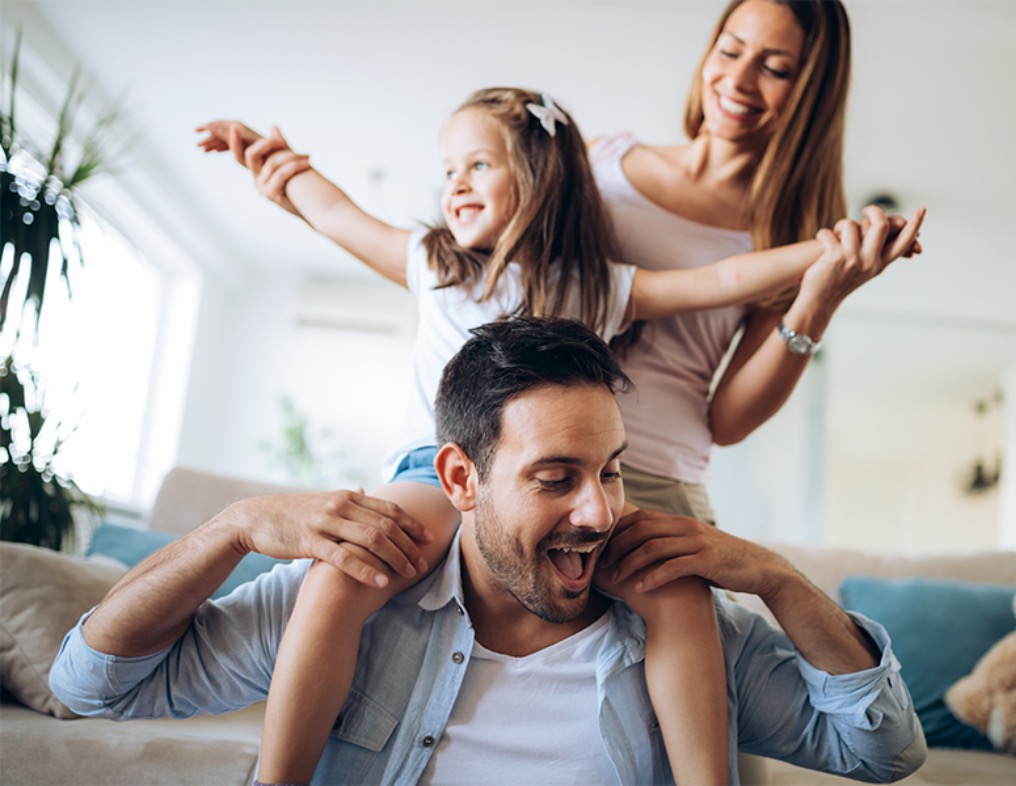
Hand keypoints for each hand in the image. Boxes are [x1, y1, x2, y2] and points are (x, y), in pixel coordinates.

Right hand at [195, 120, 262, 162]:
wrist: (278, 156)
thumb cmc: (263, 148)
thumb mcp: (243, 140)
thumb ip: (227, 133)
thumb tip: (211, 126)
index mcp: (238, 128)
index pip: (218, 125)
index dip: (207, 127)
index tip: (196, 130)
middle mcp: (240, 131)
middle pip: (220, 131)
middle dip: (208, 137)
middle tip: (197, 145)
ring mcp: (244, 138)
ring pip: (224, 138)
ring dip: (213, 142)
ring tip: (203, 150)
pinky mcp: (247, 145)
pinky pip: (231, 143)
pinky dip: (222, 146)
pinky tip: (215, 150)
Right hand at [224, 489, 432, 587]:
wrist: (255, 518)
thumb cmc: (292, 514)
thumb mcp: (323, 500)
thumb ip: (347, 499)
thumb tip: (365, 490)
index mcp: (347, 496)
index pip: (389, 509)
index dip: (412, 524)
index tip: (429, 539)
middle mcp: (341, 505)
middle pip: (386, 525)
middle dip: (409, 545)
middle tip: (423, 563)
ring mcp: (326, 522)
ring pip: (371, 539)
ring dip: (395, 558)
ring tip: (409, 574)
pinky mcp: (310, 540)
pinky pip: (344, 557)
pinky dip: (366, 569)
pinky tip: (381, 581)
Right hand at [242, 127, 311, 213]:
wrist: (316, 207)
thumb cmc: (303, 183)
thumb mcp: (289, 162)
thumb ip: (280, 146)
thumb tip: (273, 127)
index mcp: (258, 170)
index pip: (240, 154)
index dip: (234, 142)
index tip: (234, 128)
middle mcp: (257, 179)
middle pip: (250, 155)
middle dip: (267, 143)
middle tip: (283, 142)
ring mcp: (262, 187)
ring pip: (272, 163)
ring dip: (292, 156)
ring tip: (307, 156)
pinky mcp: (271, 194)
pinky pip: (281, 174)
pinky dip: (296, 166)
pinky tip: (308, 163)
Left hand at [599, 509, 793, 597]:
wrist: (758, 568)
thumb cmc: (721, 560)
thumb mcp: (694, 545)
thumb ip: (671, 543)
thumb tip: (640, 549)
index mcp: (680, 521)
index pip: (640, 518)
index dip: (618, 532)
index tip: (602, 549)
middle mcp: (686, 527)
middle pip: (641, 530)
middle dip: (618, 548)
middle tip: (602, 565)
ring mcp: (697, 542)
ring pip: (653, 548)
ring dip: (630, 564)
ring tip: (615, 579)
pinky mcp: (707, 560)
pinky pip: (673, 566)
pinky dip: (653, 577)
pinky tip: (640, 588)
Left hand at [798, 205, 924, 312]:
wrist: (819, 302)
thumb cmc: (838, 281)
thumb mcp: (863, 269)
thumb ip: (874, 250)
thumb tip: (887, 226)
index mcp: (879, 264)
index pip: (902, 242)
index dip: (914, 225)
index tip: (923, 209)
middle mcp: (870, 262)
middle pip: (881, 225)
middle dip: (874, 211)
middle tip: (866, 210)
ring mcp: (853, 259)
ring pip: (851, 225)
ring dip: (839, 226)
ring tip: (834, 234)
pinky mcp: (835, 257)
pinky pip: (829, 232)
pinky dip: (823, 233)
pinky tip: (821, 240)